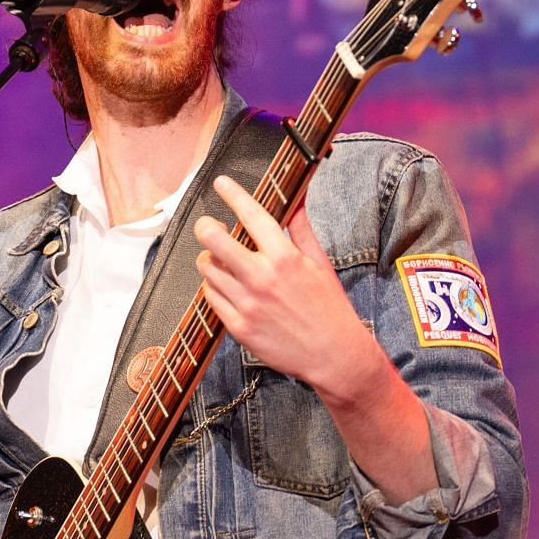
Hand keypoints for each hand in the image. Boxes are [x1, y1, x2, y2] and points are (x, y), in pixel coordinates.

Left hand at [194, 176, 379, 401]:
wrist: (333, 355)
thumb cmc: (329, 307)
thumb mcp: (320, 262)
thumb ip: (301, 228)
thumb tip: (297, 197)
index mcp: (285, 257)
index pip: (251, 215)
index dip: (232, 194)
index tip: (221, 183)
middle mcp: (262, 278)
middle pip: (213, 240)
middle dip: (205, 227)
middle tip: (208, 225)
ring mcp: (247, 304)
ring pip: (208, 268)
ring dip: (210, 259)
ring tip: (222, 260)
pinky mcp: (238, 327)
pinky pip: (211, 297)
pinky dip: (214, 287)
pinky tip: (226, 285)